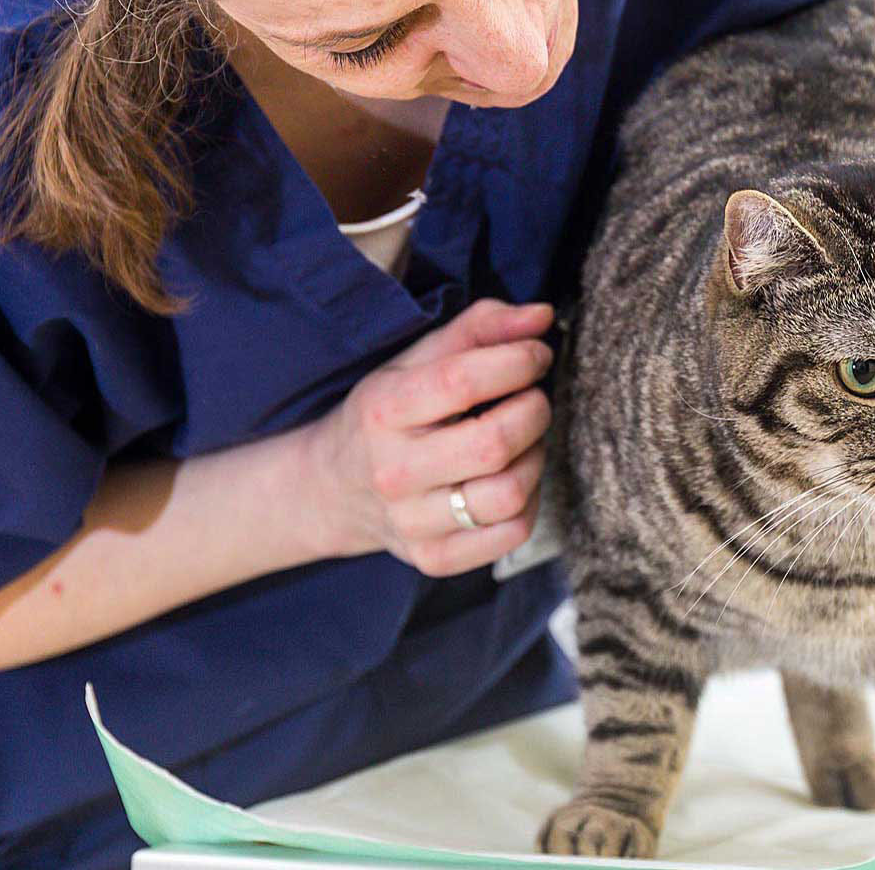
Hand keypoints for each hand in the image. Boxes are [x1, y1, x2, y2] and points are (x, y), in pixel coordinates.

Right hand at [295, 299, 555, 574]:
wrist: (332, 490)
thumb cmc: (386, 415)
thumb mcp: (414, 362)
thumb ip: (478, 329)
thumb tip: (541, 315)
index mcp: (383, 411)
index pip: (462, 381)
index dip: (517, 361)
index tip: (536, 355)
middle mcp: (393, 471)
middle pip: (494, 443)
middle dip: (533, 411)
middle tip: (533, 399)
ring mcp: (412, 523)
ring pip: (509, 494)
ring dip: (535, 458)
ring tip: (524, 441)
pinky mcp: (434, 559)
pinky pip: (512, 533)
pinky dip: (529, 502)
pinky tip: (512, 479)